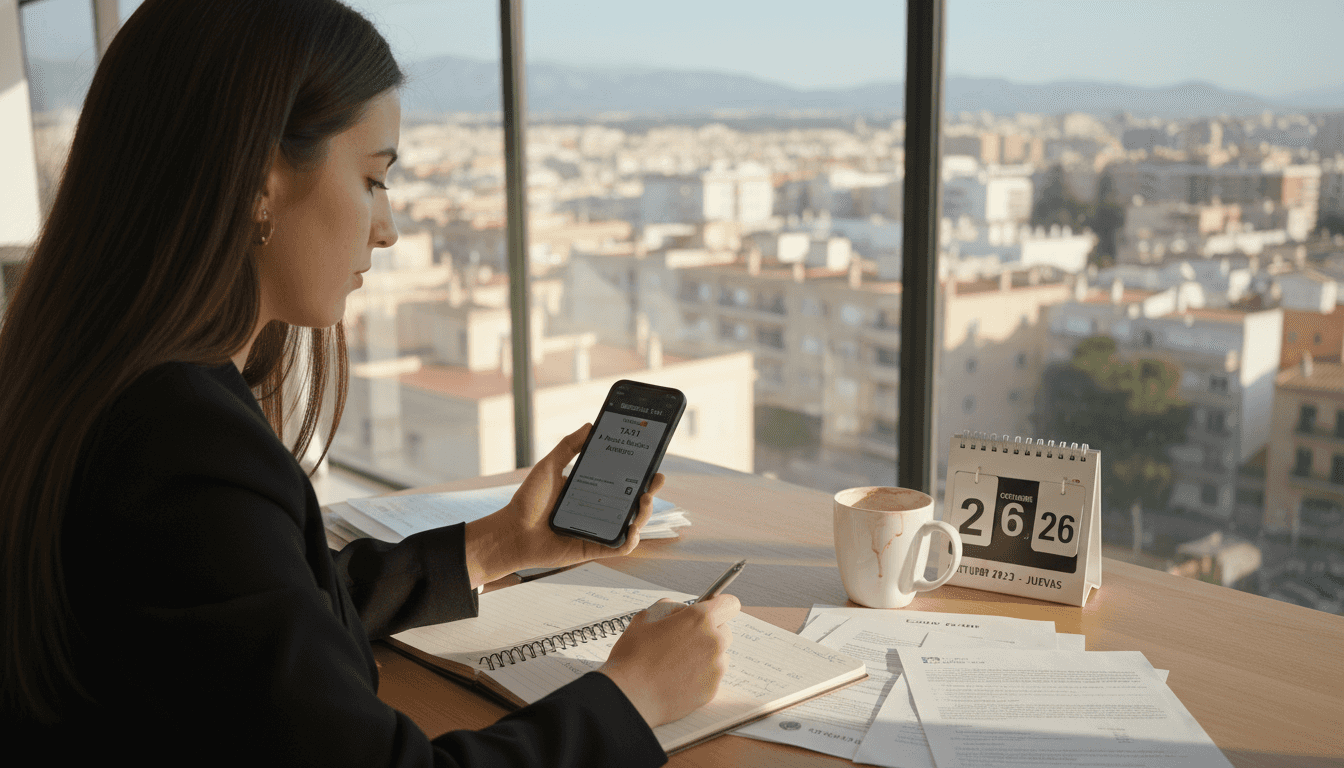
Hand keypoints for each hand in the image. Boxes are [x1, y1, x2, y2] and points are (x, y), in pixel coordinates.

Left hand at [463, 424, 662, 586]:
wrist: (511, 532)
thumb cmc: (527, 501)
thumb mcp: (549, 467)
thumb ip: (568, 447)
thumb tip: (590, 426)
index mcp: (590, 491)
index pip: (621, 481)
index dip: (639, 472)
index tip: (651, 460)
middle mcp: (598, 510)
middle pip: (632, 502)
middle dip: (650, 491)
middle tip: (657, 479)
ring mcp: (598, 531)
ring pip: (631, 524)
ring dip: (644, 514)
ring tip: (645, 500)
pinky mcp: (593, 549)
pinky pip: (619, 547)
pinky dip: (631, 541)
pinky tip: (633, 530)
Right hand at [598, 595, 739, 726]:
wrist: (630, 697)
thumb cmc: (634, 657)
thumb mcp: (646, 617)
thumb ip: (672, 608)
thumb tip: (684, 611)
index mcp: (699, 619)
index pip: (729, 604)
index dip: (720, 606)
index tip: (713, 610)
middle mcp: (714, 641)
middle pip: (725, 630)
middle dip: (710, 632)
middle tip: (685, 640)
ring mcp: (715, 668)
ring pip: (720, 654)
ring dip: (706, 654)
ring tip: (678, 663)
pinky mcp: (712, 689)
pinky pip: (713, 676)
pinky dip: (701, 675)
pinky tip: (678, 678)